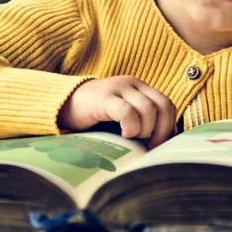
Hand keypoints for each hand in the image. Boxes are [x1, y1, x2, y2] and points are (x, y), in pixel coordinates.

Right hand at [57, 76, 176, 148]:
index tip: (159, 144)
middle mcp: (132, 84)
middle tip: (149, 147)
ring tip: (132, 139)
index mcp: (140, 88)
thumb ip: (142, 122)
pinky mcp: (104, 98)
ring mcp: (118, 88)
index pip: (167, 105)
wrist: (63, 105)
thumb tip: (165, 141)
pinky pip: (127, 111)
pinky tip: (124, 134)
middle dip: (161, 131)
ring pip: (148, 109)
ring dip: (145, 130)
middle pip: (162, 106)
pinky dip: (131, 126)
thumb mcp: (123, 118)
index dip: (168, 126)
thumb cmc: (95, 117)